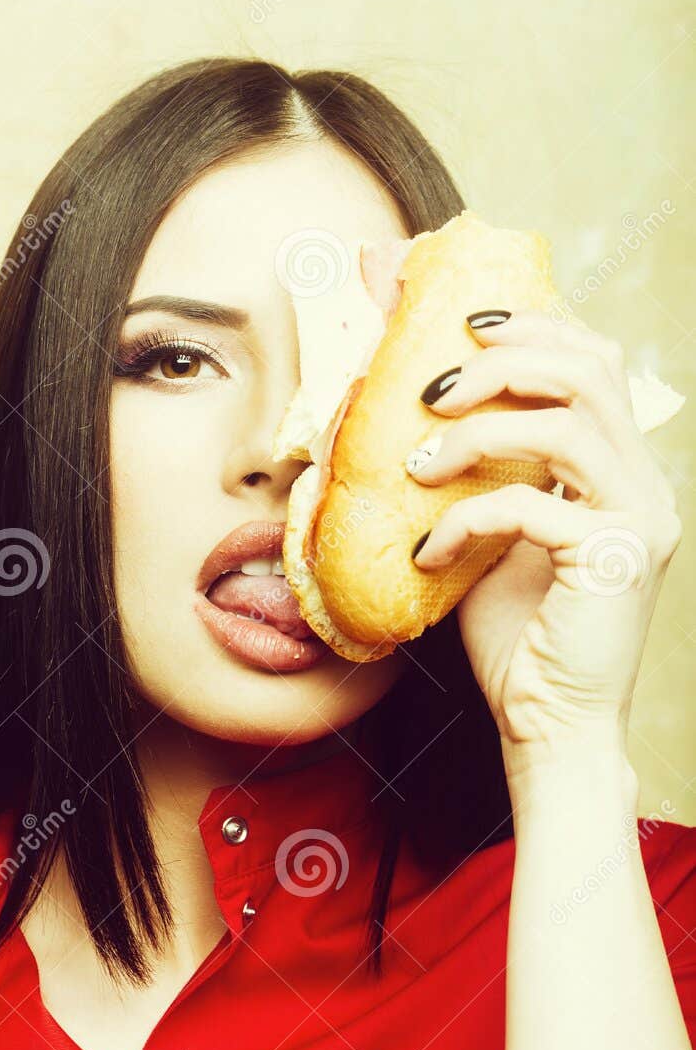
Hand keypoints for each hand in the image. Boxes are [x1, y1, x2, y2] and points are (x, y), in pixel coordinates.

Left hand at [406, 310, 681, 770]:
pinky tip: (430, 551)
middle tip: (432, 388)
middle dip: (504, 360)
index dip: (536, 325)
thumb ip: (478, 472)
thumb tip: (406, 410)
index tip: (466, 324)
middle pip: (591, 370)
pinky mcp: (610, 561)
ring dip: (479, 430)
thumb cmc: (516, 634)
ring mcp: (636, 520)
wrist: (547, 725)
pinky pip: (531, 506)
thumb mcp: (490, 532)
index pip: (597, 360)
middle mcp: (643, 485)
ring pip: (568, 423)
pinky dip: (468, 517)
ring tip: (420, 464)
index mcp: (620, 468)